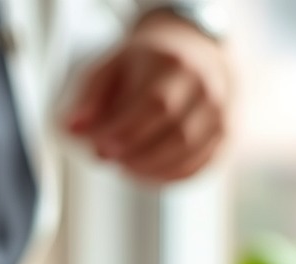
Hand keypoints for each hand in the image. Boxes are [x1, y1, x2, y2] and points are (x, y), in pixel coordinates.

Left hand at [64, 10, 230, 182]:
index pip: (156, 104)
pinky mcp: (224, 138)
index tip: (101, 149)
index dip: (127, 132)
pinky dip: (166, 177)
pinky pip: (197, 168)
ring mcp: (221, 115)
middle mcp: (207, 88)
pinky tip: (144, 173)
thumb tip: (71, 130)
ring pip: (188, 155)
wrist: (195, 55)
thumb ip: (90, 96)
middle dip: (136, 155)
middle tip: (108, 159)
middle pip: (175, 134)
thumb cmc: (147, 65)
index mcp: (177, 64)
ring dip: (149, 170)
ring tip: (124, 166)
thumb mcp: (114, 66)